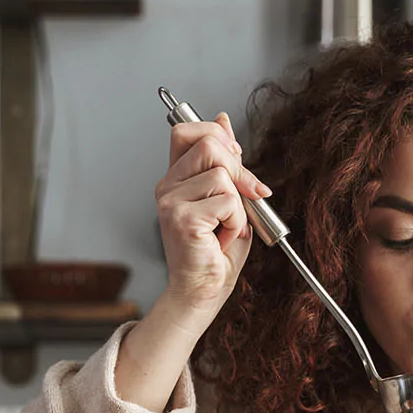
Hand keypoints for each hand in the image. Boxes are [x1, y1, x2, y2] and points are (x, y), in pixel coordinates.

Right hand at [154, 111, 271, 328]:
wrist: (202, 292)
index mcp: (175, 179)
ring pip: (222, 175)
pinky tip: (222, 238)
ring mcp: (171, 202)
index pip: (186, 131)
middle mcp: (167, 187)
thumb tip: (224, 120)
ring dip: (238, 205)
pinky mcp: (182, 219)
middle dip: (238, 169)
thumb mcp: (228, 198)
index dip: (216, 135)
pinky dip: (236, 222)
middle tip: (245, 198)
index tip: (235, 158)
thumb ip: (226, 161)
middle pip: (209, 144)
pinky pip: (228, 202)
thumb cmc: (215, 253)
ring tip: (226, 227)